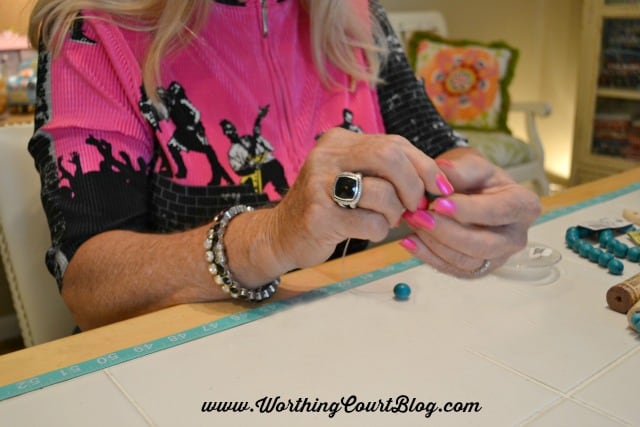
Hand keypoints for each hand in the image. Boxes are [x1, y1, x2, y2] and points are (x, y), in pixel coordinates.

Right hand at [269, 128, 452, 269]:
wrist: (281, 234)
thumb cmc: (329, 207)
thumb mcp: (353, 177)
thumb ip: (387, 171)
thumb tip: (437, 181)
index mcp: (340, 141)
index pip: (395, 143)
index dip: (425, 166)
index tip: (440, 188)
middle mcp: (327, 155)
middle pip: (390, 157)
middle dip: (414, 185)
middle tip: (416, 206)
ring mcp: (319, 184)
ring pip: (383, 192)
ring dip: (395, 213)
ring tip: (385, 219)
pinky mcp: (319, 216)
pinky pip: (370, 222)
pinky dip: (379, 230)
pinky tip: (365, 230)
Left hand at [400, 147, 541, 276]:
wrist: (470, 193)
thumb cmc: (475, 178)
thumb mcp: (472, 164)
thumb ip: (460, 169)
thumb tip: (442, 171)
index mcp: (524, 205)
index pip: (498, 211)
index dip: (468, 210)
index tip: (439, 203)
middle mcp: (516, 237)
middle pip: (483, 244)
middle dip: (447, 232)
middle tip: (419, 216)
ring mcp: (497, 258)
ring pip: (465, 261)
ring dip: (434, 244)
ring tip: (411, 223)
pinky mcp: (476, 270)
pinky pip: (451, 269)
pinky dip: (427, 256)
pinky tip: (409, 240)